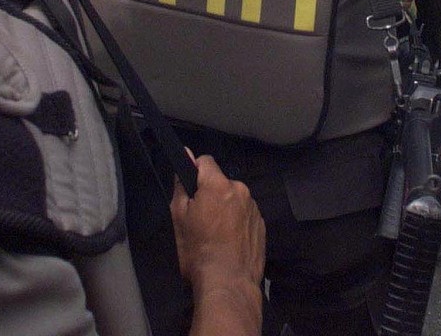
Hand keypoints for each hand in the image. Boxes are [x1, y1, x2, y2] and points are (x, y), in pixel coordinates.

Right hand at [171, 153, 264, 292]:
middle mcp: (241, 190)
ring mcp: (254, 208)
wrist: (228, 283)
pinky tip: (230, 242)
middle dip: (211, 194)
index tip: (190, 190)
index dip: (195, 172)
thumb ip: (182, 186)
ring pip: (234, 199)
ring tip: (216, 234)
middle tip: (200, 218)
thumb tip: (186, 157)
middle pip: (221, 182)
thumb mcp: (178, 218)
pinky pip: (245, 215)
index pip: (206, 161)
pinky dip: (237, 222)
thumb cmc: (198, 252)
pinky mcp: (262, 225)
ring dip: (226, 208)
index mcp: (218, 185)